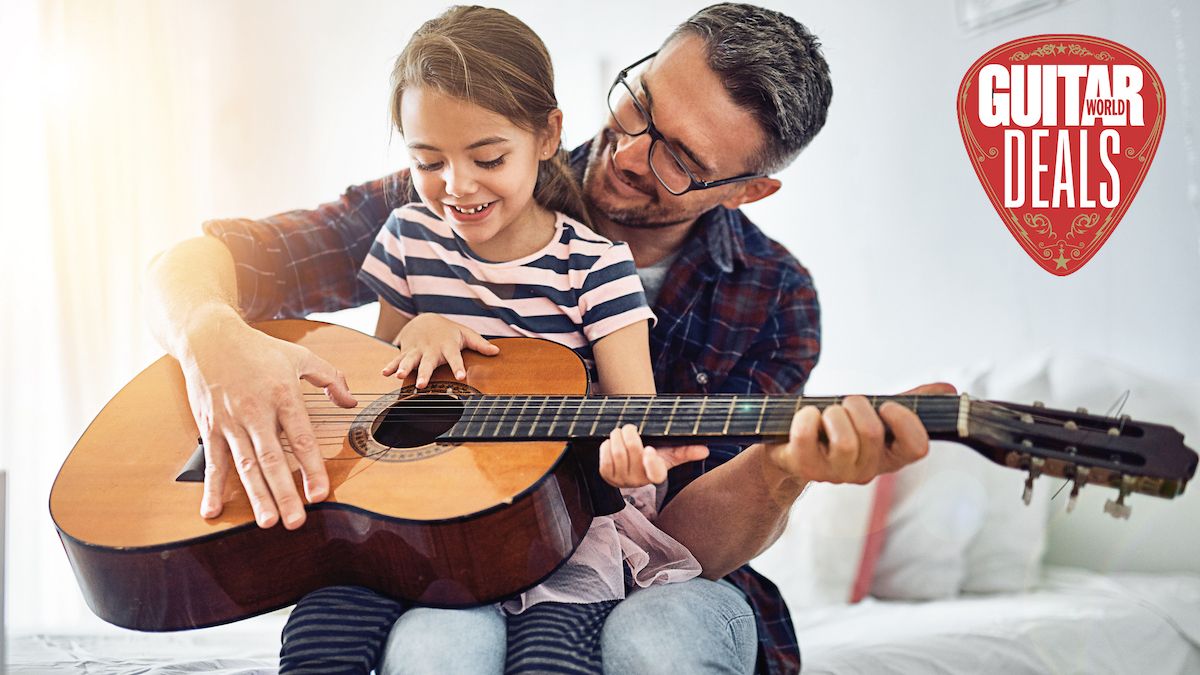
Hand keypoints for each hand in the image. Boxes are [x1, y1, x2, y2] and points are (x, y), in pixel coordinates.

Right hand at [182, 318, 355, 528]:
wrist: (208, 336)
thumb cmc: (257, 348)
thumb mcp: (300, 357)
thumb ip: (330, 378)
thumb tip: (350, 402)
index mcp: (282, 395)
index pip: (301, 438)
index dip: (312, 467)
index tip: (321, 493)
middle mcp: (256, 412)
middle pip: (273, 459)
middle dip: (284, 493)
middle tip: (294, 521)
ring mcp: (230, 422)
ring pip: (245, 465)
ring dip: (256, 496)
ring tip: (267, 522)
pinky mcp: (210, 427)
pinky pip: (213, 462)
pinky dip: (211, 488)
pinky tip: (212, 511)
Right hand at [382, 314, 498, 387]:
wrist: (425, 319)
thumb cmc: (449, 331)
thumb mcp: (465, 334)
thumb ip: (480, 344)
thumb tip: (497, 352)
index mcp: (448, 346)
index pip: (455, 358)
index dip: (458, 367)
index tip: (461, 376)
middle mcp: (431, 349)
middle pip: (428, 362)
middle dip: (425, 373)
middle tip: (422, 385)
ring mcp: (417, 350)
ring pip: (410, 360)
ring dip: (404, 368)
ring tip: (400, 376)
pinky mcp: (406, 352)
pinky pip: (397, 359)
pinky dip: (390, 365)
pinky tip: (384, 373)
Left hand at [599, 424, 709, 487]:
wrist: (632, 461)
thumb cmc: (654, 454)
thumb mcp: (669, 453)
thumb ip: (686, 451)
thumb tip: (705, 450)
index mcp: (657, 474)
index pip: (656, 475)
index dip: (652, 463)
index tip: (650, 449)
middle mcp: (640, 480)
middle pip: (633, 452)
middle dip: (630, 433)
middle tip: (630, 426)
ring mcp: (622, 480)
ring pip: (617, 452)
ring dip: (617, 436)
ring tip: (621, 431)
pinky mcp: (607, 476)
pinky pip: (605, 457)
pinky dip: (607, 445)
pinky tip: (612, 442)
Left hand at [766, 382, 956, 484]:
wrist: (792, 448)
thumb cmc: (840, 427)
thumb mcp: (876, 414)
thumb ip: (911, 402)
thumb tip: (949, 389)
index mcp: (889, 456)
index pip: (916, 448)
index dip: (905, 422)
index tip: (889, 405)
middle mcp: (865, 470)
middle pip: (873, 433)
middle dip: (857, 405)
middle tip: (846, 404)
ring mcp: (834, 473)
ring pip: (844, 439)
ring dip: (833, 412)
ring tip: (826, 414)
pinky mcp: (804, 467)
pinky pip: (808, 435)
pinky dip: (806, 416)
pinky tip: (806, 415)